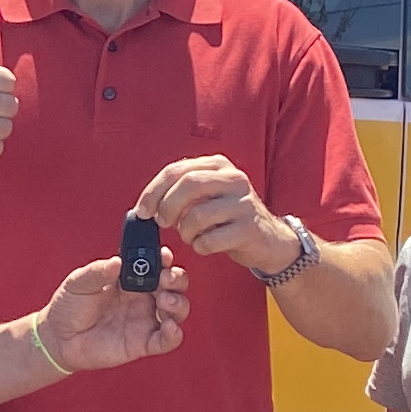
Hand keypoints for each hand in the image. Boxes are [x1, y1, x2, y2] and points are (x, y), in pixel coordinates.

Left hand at [33, 255, 189, 374]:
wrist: (58, 338)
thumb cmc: (69, 306)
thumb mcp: (78, 282)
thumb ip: (97, 272)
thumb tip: (117, 262)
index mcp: (131, 278)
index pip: (157, 265)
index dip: (165, 259)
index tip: (164, 256)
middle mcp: (143, 297)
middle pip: (175, 285)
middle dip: (177, 279)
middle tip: (166, 279)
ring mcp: (145, 320)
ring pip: (177, 310)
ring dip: (178, 303)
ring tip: (164, 301)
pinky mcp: (143, 343)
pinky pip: (167, 340)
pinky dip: (174, 334)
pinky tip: (169, 326)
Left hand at [142, 156, 282, 273]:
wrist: (268, 239)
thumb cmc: (226, 217)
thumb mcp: (206, 196)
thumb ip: (179, 193)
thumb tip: (144, 208)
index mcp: (218, 165)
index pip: (176, 170)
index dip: (153, 191)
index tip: (142, 211)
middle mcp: (234, 178)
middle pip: (188, 185)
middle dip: (167, 207)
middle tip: (162, 223)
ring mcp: (244, 202)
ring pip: (197, 215)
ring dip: (184, 232)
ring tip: (190, 236)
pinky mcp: (249, 228)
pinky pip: (210, 240)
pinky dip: (200, 246)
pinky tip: (204, 245)